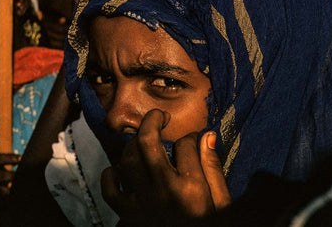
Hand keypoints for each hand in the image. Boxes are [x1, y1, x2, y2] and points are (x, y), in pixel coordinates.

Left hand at [101, 110, 230, 224]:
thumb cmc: (209, 226)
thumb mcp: (222, 203)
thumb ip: (213, 169)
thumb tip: (207, 135)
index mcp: (191, 187)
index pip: (186, 144)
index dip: (191, 136)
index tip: (194, 139)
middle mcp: (163, 189)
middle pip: (148, 141)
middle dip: (152, 120)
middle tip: (159, 116)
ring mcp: (142, 202)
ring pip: (128, 159)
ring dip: (134, 145)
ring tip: (143, 143)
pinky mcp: (127, 216)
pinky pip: (110, 189)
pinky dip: (111, 175)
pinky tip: (121, 170)